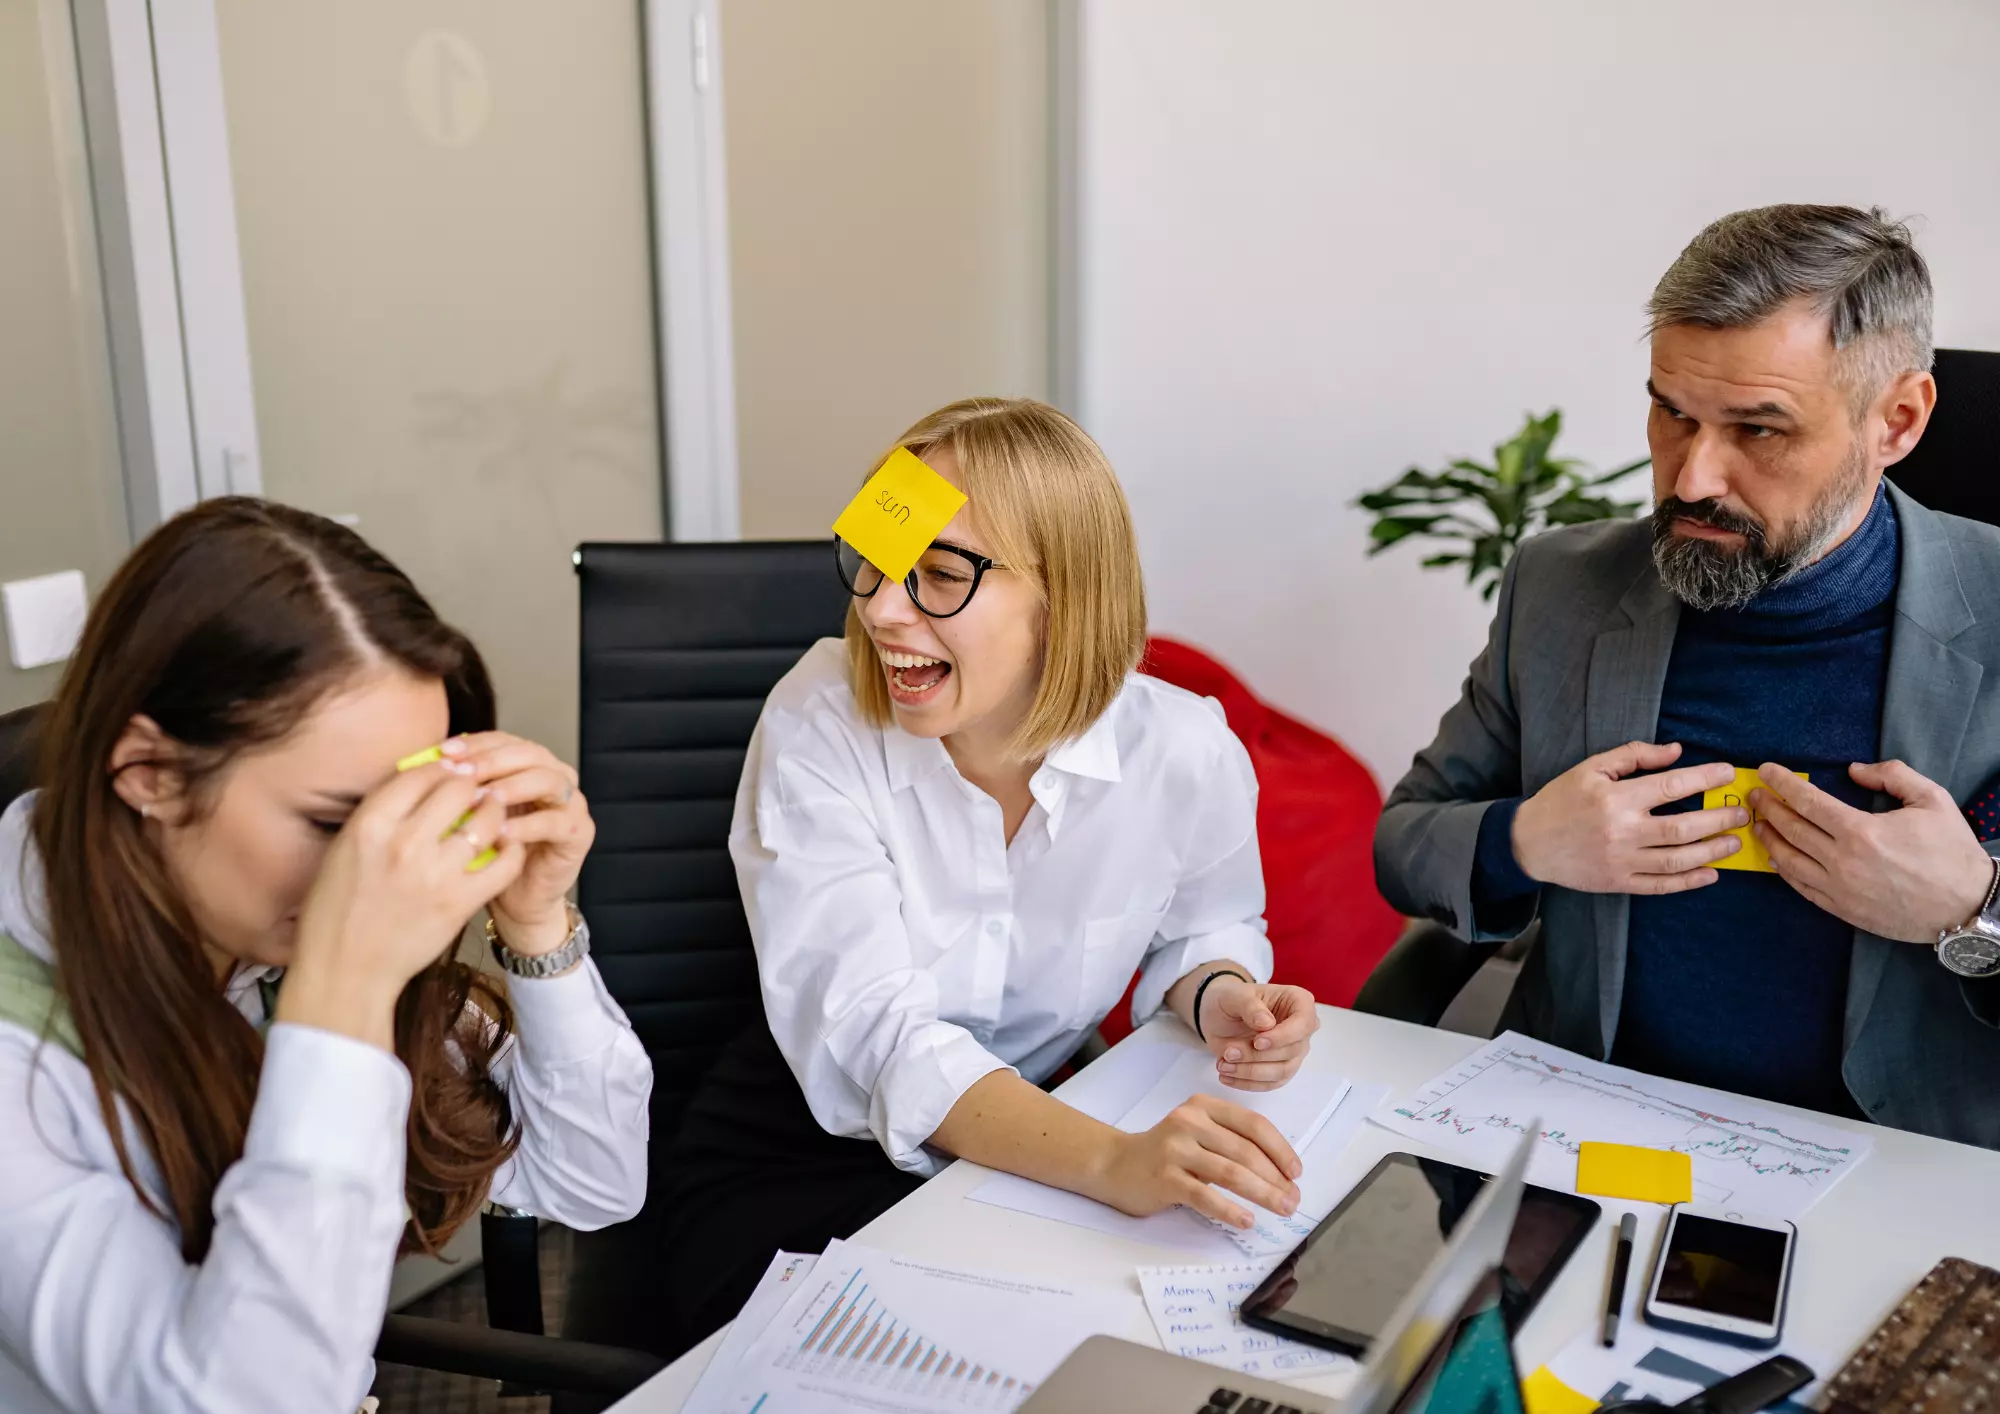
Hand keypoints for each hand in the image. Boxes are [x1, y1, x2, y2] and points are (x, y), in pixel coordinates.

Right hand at [280, 758, 526, 1047]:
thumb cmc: (337, 911)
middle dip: (472, 784)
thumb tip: (417, 780)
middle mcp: (403, 843)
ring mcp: (435, 873)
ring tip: (493, 814)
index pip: (419, 773)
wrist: (345, 971)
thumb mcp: (343, 850)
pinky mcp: (460, 902)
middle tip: (477, 790)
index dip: (441, 768)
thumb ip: (380, 815)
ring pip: (487, 819)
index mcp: (368, 825)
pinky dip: (511, 849)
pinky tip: (505, 847)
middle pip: (459, 787)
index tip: (451, 771)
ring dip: (494, 812)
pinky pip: (505, 862)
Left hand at [443, 733, 594, 956]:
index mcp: (528, 766)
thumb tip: (422, 763)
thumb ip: (456, 788)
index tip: (444, 753)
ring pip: (548, 780)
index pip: (503, 740)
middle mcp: (554, 777)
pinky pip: (556, 822)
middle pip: (529, 753)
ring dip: (513, 786)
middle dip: (493, 761)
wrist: (516, 900)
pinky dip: (527, 825)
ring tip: (483, 799)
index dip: (475, 743)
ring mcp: (571, 803)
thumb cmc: (488, 856)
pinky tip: (500, 833)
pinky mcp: (580, 833)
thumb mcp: (468, 816)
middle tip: (464, 773)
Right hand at [1094, 1093, 1302, 1228]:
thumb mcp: (1198, 1135)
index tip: (1296, 1173)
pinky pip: (1205, 1196)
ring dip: (1263, 1194)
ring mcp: (1175, 1148)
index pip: (1253, 1125)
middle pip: (1245, 1151)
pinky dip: (1230, 1210)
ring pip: (1230, 1172)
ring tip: (1281, 1209)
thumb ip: (1230, 1144)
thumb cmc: (1164, 1152)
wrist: (1114, 1164)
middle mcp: (1190, 1122)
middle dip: (1276, 1179)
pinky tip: (1247, 1220)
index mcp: (1204, 1107)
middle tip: (1293, 1200)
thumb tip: (1279, 1174)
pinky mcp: (1164, 1177)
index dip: (1280, 1149)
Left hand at [1198, 977, 1318, 1090]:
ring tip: (1223, 1065)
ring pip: (1282, 1072)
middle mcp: (1302, 1028)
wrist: (1218, 1017)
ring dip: (1250, 1072)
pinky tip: (1227, 1076)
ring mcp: (1294, 1051)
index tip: (1256, 1042)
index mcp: (1298, 1001)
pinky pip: (1270, 1084)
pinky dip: (1247, 1083)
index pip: (1303, 1024)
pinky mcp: (1281, 1070)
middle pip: (1291, 1051)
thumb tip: (1267, 1023)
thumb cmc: (1231, 1000)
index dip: (1282, 1037)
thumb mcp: (1234, 996)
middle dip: (1257, 1056)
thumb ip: (1250, 1006)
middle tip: (1228, 1052)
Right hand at [1512, 741, 1747, 894]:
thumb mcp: (1590, 768)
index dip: (1704, 778)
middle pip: (1683, 827)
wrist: (1528, 843)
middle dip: (1719, 819)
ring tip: (1734, 842)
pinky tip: (1710, 874)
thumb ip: (1634, 756)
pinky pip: (1661, 886)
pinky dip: (1689, 882)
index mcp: (1616, 798)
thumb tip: (1676, 752)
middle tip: (1742, 813)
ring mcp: (1622, 861)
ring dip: (1712, 851)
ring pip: (1678, 859)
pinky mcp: (1618, 882)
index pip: (1671, 786)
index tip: (1726, 772)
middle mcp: (1622, 831)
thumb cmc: (1560, 800)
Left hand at [1751, 760, 1993, 941]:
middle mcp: (1842, 860)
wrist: (1967, 905)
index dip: (1781, 783)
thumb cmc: (1952, 851)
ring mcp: (1839, 888)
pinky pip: (1801, 888)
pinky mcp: (1842, 910)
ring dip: (1769, 839)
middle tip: (1755, 794)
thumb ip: (1892, 775)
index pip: (1807, 801)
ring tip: (1760, 824)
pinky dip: (1783, 871)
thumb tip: (1854, 769)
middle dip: (1768, 808)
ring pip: (1788, 860)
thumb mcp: (1931, 800)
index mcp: (1861, 831)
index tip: (1766, 771)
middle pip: (1791, 829)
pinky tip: (1777, 859)